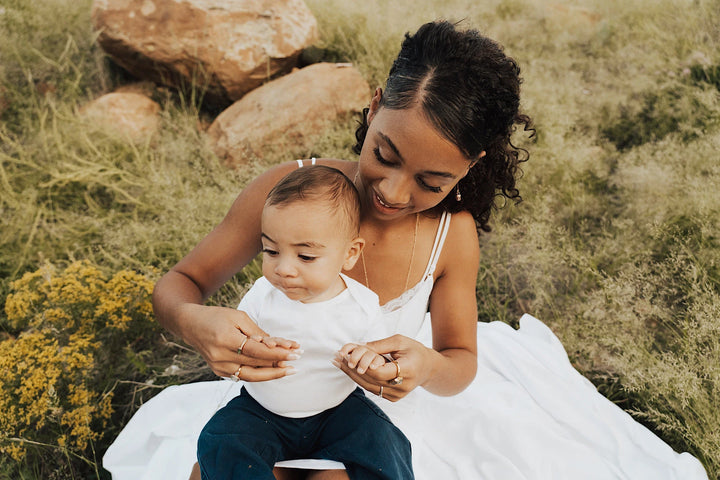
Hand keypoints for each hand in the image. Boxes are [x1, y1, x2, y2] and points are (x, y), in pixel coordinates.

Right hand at [178, 304, 300, 381]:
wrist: (190, 324)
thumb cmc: (217, 316)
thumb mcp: (238, 316)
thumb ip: (257, 332)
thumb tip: (276, 345)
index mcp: (226, 339)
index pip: (257, 351)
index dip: (278, 353)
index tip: (295, 352)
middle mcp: (221, 357)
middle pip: (256, 365)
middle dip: (279, 363)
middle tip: (297, 360)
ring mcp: (219, 367)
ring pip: (251, 376)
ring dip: (272, 374)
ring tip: (288, 370)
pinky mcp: (219, 371)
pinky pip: (243, 376)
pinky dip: (259, 373)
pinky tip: (272, 370)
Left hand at [333, 334, 431, 401]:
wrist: (429, 368)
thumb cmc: (414, 350)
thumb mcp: (400, 341)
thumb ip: (380, 345)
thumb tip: (359, 347)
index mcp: (408, 370)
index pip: (381, 371)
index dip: (365, 365)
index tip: (350, 357)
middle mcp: (403, 386)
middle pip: (372, 379)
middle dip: (352, 368)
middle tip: (337, 356)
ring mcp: (398, 395)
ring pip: (369, 386)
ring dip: (351, 374)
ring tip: (337, 362)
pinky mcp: (392, 398)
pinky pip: (372, 389)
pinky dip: (359, 379)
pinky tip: (348, 369)